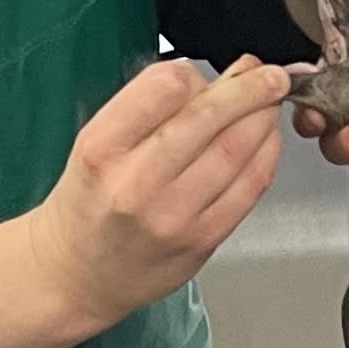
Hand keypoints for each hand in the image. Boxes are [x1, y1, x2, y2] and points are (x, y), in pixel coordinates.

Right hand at [28, 55, 288, 338]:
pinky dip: (266, 156)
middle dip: (251, 88)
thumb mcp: (95, 143)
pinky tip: (266, 141)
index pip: (164, 87)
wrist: (76, 275)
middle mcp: (136, 182)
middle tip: (271, 75)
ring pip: (237, 150)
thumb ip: (149, 109)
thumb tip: (216, 79)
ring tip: (270, 103)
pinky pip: (250, 188)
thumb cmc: (87, 203)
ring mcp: (173, 215)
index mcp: (102, 148)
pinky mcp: (202, 240)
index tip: (203, 73)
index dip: (194, 72)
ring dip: (264, 119)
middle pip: (209, 117)